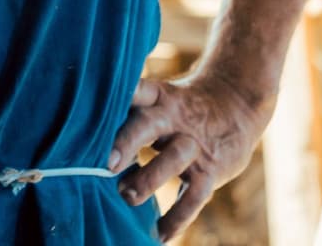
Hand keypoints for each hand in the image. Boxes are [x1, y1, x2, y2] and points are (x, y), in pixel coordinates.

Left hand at [107, 74, 270, 240]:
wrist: (237, 104)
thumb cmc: (181, 107)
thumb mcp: (159, 98)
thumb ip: (130, 114)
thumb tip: (84, 135)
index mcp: (158, 97)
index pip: (137, 89)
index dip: (119, 97)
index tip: (95, 110)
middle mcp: (174, 118)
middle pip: (149, 124)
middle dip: (127, 142)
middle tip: (107, 164)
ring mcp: (194, 144)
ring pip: (174, 159)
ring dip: (149, 179)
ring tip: (127, 196)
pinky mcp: (210, 170)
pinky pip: (195, 196)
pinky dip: (177, 218)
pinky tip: (159, 234)